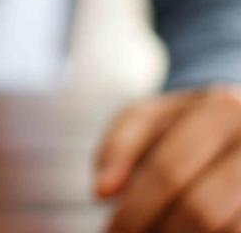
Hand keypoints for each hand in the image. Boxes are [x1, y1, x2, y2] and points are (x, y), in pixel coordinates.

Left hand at [96, 87, 240, 231]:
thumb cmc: (189, 126)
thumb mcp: (152, 118)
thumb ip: (119, 145)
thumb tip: (103, 190)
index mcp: (222, 109)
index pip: (168, 171)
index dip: (135, 210)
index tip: (112, 232)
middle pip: (199, 209)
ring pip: (229, 229)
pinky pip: (240, 231)